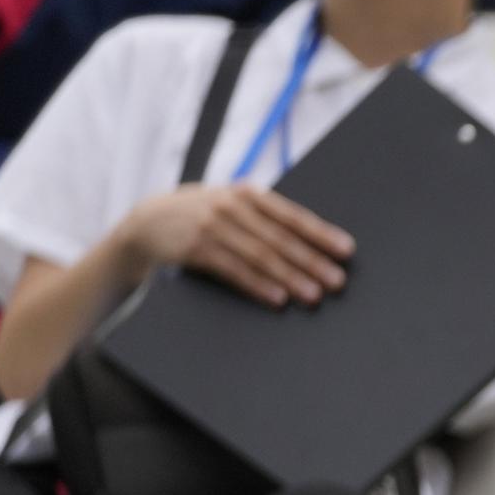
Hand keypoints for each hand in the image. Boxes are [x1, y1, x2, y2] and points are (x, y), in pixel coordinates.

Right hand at [118, 183, 351, 307]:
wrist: (147, 223)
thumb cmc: (203, 218)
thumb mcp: (232, 208)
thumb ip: (265, 219)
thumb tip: (314, 245)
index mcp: (248, 194)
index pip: (292, 215)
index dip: (321, 233)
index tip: (346, 251)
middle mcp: (233, 206)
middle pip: (280, 238)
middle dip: (312, 261)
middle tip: (337, 281)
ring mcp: (213, 226)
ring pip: (260, 256)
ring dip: (290, 277)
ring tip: (314, 295)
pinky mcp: (195, 248)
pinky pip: (234, 271)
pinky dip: (258, 285)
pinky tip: (277, 299)